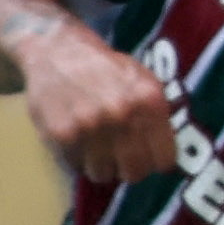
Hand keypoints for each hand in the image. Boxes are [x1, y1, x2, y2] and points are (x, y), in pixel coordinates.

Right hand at [15, 29, 180, 182]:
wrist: (56, 50)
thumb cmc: (104, 67)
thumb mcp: (142, 80)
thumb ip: (156, 116)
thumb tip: (166, 156)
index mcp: (148, 100)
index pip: (165, 160)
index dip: (156, 161)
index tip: (148, 157)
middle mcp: (120, 114)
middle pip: (134, 173)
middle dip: (129, 168)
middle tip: (121, 157)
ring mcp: (88, 127)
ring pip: (103, 174)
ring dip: (100, 165)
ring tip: (95, 145)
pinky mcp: (60, 135)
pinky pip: (75, 166)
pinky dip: (76, 158)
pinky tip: (76, 137)